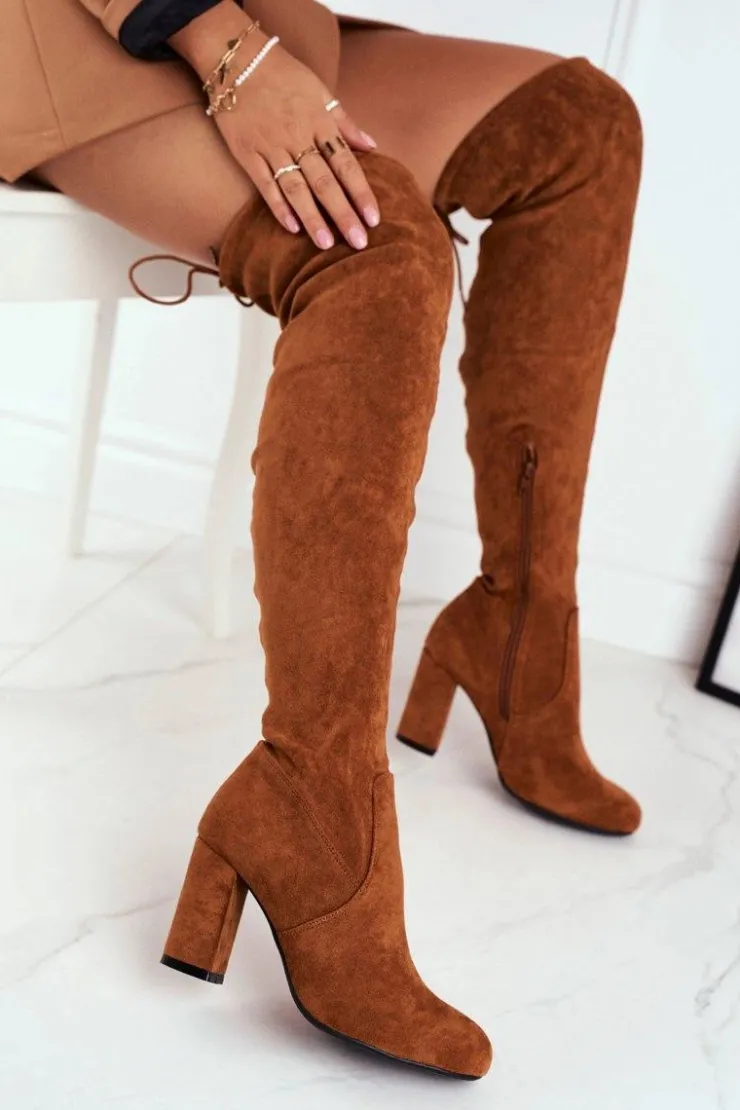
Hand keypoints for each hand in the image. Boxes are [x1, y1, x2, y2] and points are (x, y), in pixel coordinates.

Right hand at [172, 6, 379, 250]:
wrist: (235, 59)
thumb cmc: (282, 74)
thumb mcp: (319, 90)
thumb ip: (344, 121)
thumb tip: (372, 145)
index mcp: (319, 121)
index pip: (346, 163)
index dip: (361, 192)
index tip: (374, 218)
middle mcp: (297, 136)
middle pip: (325, 182)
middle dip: (343, 214)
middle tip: (358, 242)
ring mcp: (270, 146)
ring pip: (296, 188)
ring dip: (313, 218)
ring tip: (326, 244)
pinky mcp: (247, 153)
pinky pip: (265, 185)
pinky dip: (278, 206)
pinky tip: (292, 228)